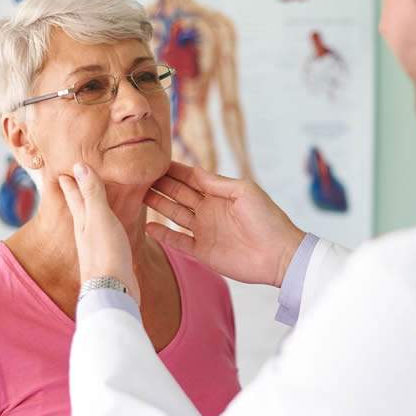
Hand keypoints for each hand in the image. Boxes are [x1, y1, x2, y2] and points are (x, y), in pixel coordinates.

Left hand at [59, 163, 140, 304]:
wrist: (114, 291)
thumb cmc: (106, 254)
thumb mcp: (99, 218)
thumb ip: (92, 193)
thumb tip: (79, 166)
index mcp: (82, 221)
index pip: (73, 195)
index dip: (69, 181)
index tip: (63, 168)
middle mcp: (87, 232)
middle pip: (80, 207)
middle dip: (76, 192)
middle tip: (71, 178)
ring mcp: (98, 246)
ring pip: (93, 220)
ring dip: (92, 207)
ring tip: (94, 198)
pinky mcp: (111, 257)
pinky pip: (107, 233)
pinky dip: (108, 223)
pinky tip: (112, 226)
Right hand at [145, 162, 304, 286]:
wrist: (279, 255)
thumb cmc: (267, 219)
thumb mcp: (244, 192)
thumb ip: (217, 183)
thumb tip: (194, 170)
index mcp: (219, 193)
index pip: (190, 177)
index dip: (173, 170)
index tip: (153, 161)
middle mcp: (208, 210)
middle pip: (178, 194)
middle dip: (159, 184)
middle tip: (137, 175)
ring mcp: (204, 230)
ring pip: (174, 214)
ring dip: (157, 205)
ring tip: (136, 195)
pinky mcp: (203, 251)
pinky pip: (178, 241)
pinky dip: (163, 234)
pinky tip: (147, 226)